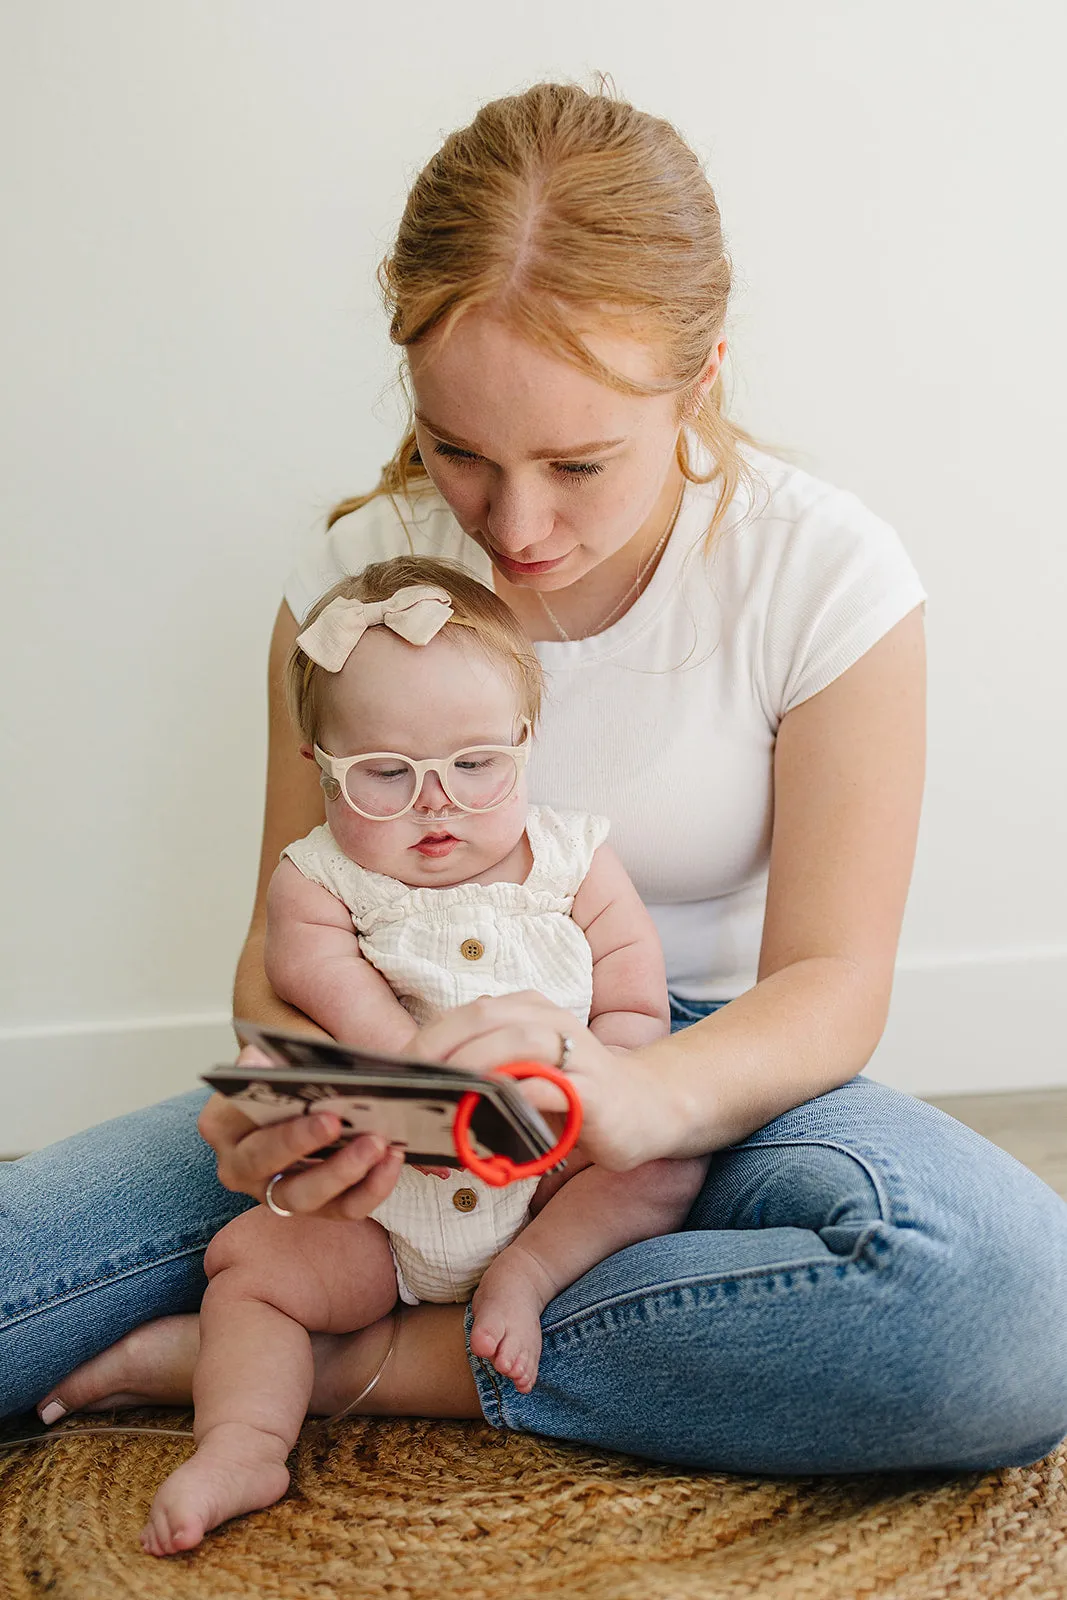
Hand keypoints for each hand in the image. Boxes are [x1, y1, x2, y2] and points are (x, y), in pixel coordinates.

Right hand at [197, 1044, 405, 1219]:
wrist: (312, 1105)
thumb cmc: (293, 1082)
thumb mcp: (280, 1063)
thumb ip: (270, 1061)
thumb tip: (255, 1059)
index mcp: (222, 1124)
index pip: (233, 1120)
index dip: (254, 1106)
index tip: (287, 1091)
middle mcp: (240, 1166)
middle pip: (263, 1161)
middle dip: (301, 1141)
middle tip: (336, 1122)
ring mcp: (275, 1194)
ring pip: (303, 1196)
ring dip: (343, 1171)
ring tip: (377, 1144)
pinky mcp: (316, 1209)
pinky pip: (342, 1208)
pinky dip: (371, 1187)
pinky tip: (393, 1160)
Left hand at [412, 992, 667, 1170]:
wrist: (651, 1109)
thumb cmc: (576, 1093)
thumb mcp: (526, 1072)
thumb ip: (484, 1072)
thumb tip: (424, 1094)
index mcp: (530, 1010)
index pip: (467, 1013)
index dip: (427, 1039)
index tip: (397, 1072)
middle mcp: (551, 1021)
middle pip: (483, 1017)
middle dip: (439, 1050)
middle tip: (409, 1085)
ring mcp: (575, 1054)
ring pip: (515, 1043)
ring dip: (473, 1069)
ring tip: (443, 1097)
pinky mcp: (593, 1093)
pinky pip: (549, 1089)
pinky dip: (514, 1100)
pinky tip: (488, 1120)